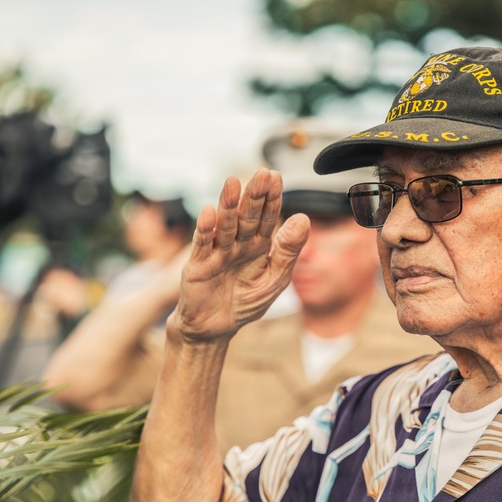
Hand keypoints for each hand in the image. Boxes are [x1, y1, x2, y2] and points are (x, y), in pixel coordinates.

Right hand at [171, 169, 309, 342]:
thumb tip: (303, 219)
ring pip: (225, 225)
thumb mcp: (275, 279)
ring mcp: (217, 252)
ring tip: (233, 182)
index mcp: (259, 245)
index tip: (276, 177)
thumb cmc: (245, 302)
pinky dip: (205, 230)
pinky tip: (209, 212)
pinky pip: (203, 245)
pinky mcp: (198, 265)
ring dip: (229, 204)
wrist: (216, 328)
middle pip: (248, 215)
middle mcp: (238, 243)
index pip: (268, 217)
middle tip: (262, 174)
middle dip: (255, 195)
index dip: (273, 198)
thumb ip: (288, 251)